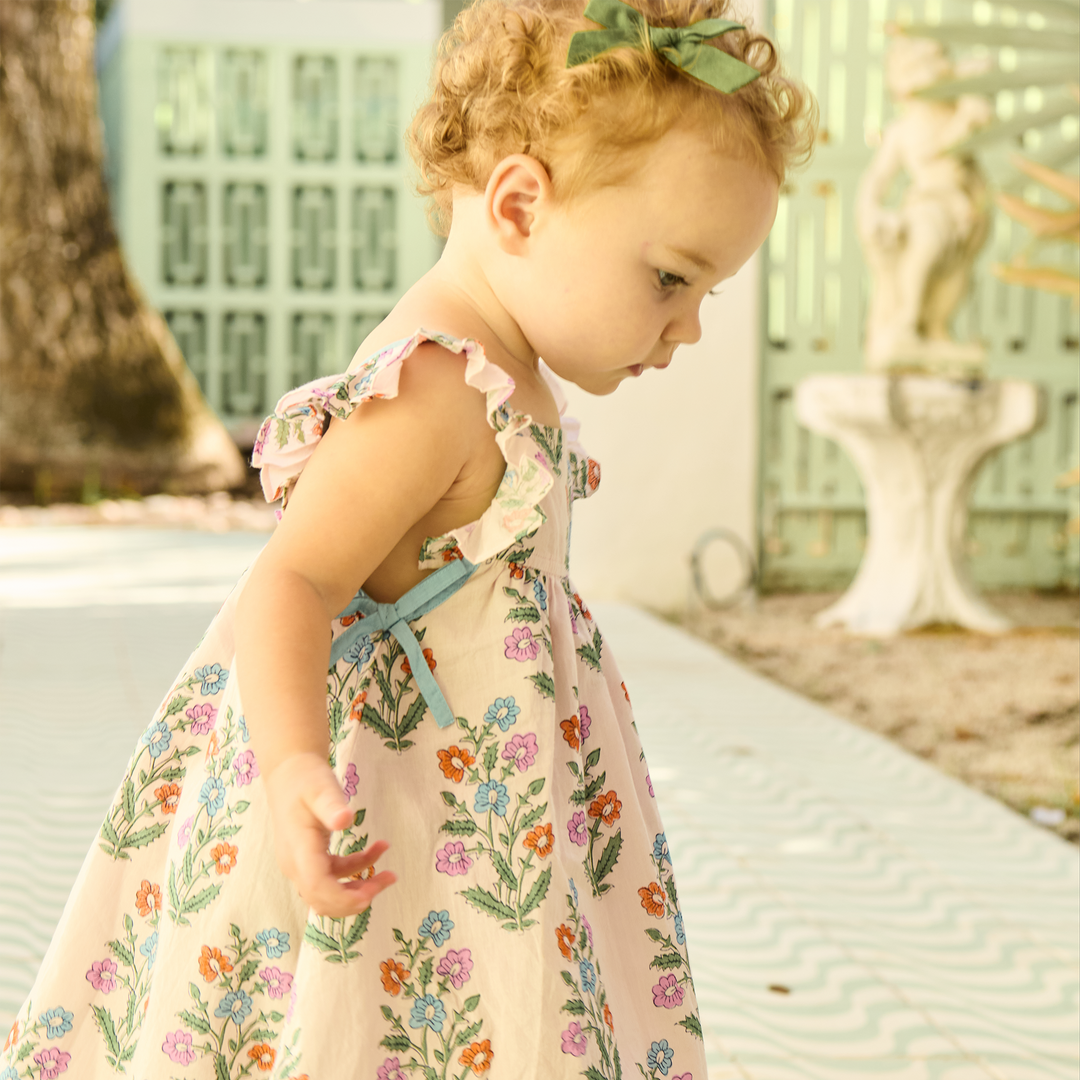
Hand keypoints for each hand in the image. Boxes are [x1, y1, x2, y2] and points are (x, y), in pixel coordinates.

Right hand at [263, 751, 396, 917]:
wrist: (289, 773)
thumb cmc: (305, 779)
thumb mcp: (321, 788)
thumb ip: (332, 805)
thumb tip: (346, 820)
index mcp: (298, 849)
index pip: (316, 886)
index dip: (342, 898)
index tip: (370, 894)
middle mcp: (296, 864)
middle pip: (322, 899)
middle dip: (355, 898)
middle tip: (387, 880)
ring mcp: (301, 865)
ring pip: (329, 893)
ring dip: (359, 889)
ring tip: (390, 874)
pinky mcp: (310, 861)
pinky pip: (333, 877)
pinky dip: (355, 871)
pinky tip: (377, 851)